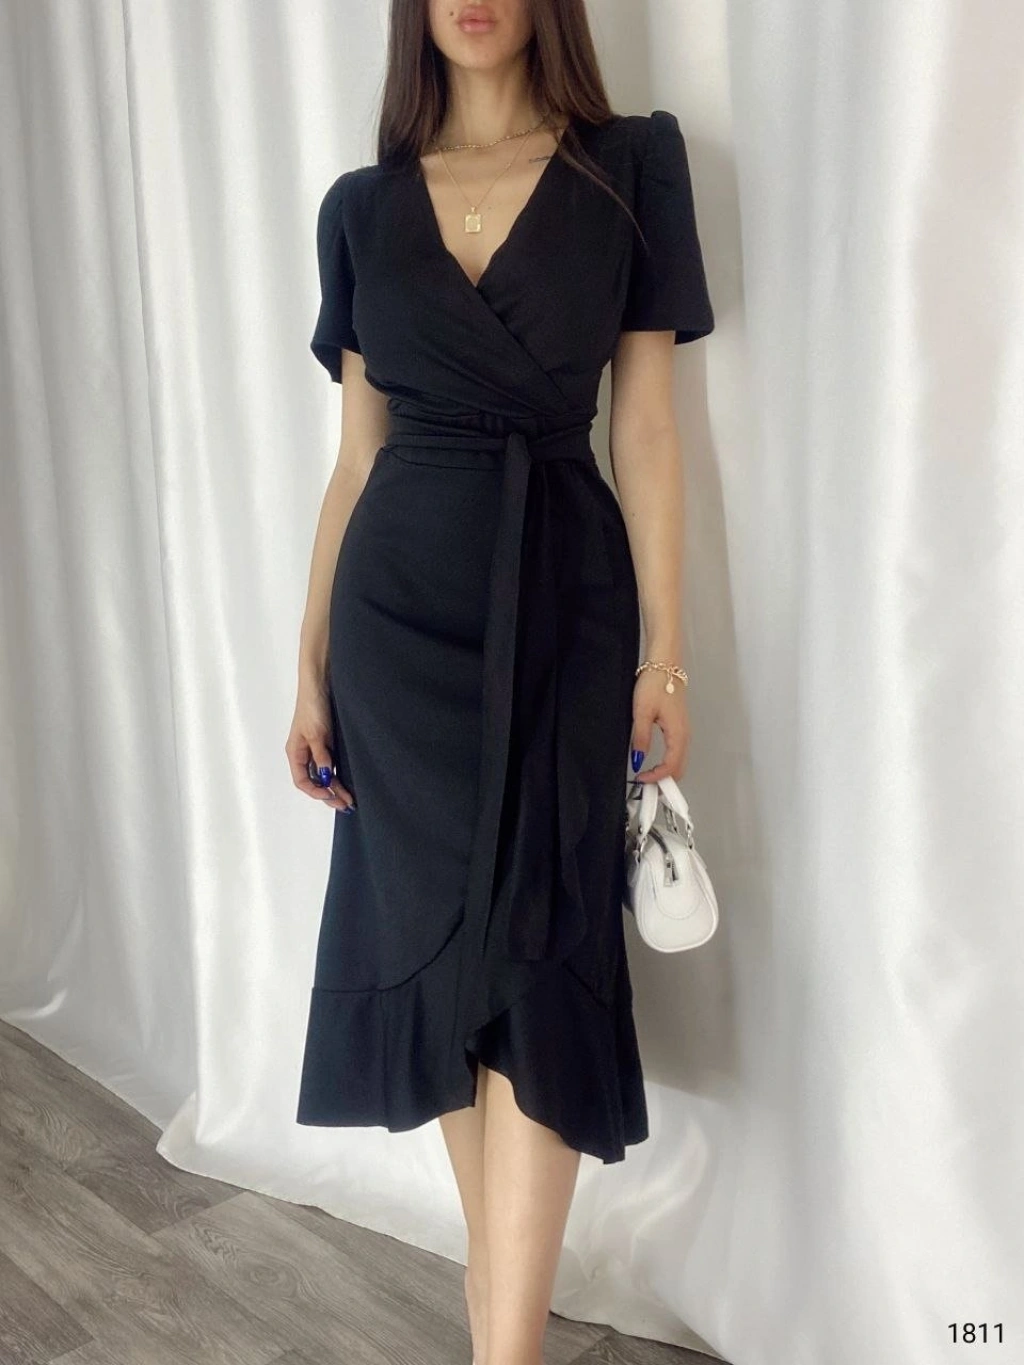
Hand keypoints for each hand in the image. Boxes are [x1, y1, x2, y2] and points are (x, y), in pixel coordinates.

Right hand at [285, 673, 354, 811]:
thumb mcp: (317, 734)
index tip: (331, 797)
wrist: (321, 683)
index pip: (302, 781)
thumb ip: (321, 756)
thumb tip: (327, 777)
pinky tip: (348, 781)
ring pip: (325, 774)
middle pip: (315, 781)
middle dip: (329, 794)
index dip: (316, 792)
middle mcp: (304, 753)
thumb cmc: (312, 707)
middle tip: (346, 805)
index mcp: (295, 752)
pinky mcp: (327, 742)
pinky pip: (332, 764)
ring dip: (336, 787)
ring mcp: (316, 748)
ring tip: (350, 799)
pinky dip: (339, 774)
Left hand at [629, 670, 690, 782]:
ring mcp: (683, 731)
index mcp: (677, 733)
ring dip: (666, 773)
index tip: (641, 780)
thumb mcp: (642, 712)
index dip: (656, 778)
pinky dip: (668, 763)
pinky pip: (677, 752)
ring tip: (648, 777)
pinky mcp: (679, 727)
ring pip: (679, 761)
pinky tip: (656, 764)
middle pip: (679, 768)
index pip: (671, 766)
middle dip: (664, 781)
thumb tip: (638, 759)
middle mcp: (684, 735)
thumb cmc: (655, 683)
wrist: (665, 665)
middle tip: (646, 785)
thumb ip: (641, 738)